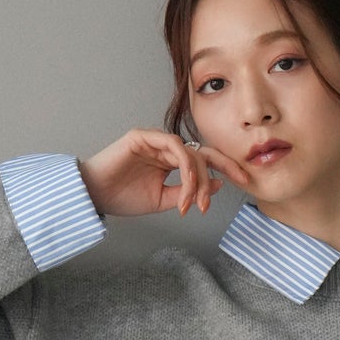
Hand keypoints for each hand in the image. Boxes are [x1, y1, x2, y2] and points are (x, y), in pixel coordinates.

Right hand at [77, 129, 253, 220]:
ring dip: (196, 180)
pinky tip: (184, 186)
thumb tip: (217, 184)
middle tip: (209, 203)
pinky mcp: (143, 136)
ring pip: (190, 153)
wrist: (94, 196)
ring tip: (191, 202)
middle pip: (203, 155)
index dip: (227, 167)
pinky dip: (185, 167)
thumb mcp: (163, 200)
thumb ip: (188, 191)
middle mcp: (166, 148)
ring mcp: (155, 140)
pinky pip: (174, 145)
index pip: (205, 159)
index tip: (245, 181)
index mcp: (171, 161)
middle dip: (214, 177)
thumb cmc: (122, 197)